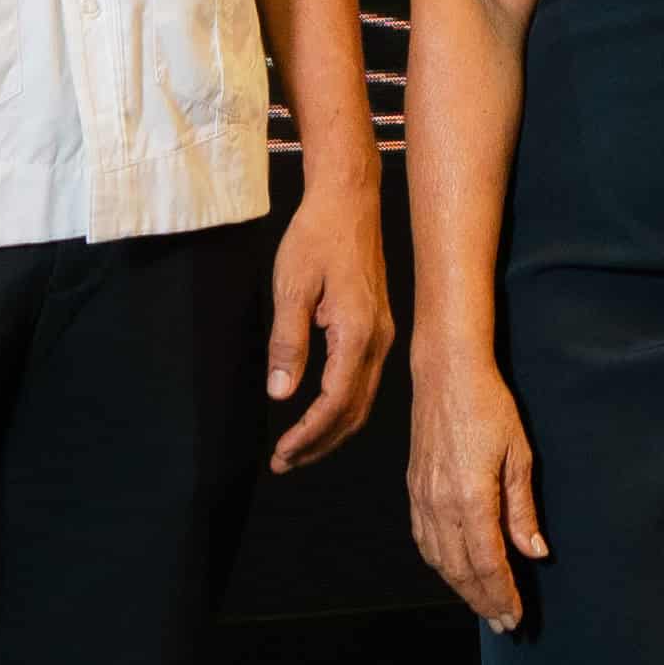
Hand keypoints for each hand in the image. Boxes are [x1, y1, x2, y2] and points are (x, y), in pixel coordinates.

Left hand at [264, 167, 396, 475]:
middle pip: (354, 411)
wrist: (349, 202)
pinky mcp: (378, 328)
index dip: (309, 434)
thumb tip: (280, 393)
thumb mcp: (291, 287)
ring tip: (297, 449)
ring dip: (331, 430)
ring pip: (362, 401)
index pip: (335, 402)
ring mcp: (383, 336)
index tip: (282, 454)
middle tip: (284, 463)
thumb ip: (287, 342)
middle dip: (319, 443)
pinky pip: (364, 383)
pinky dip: (341, 409)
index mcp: (357, 334)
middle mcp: (378, 341)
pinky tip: (319, 414)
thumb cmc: (316, 238)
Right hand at [406, 354, 547, 631]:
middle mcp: (441, 504)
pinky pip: (424, 541)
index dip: (503, 594)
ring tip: (483, 606)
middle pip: (462, 570)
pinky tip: (453, 573)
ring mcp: (422, 498)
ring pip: (440, 560)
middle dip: (484, 601)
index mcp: (472, 497)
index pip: (488, 562)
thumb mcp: (519, 455)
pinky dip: (440, 565)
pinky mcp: (414, 490)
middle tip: (504, 624)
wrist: (445, 373)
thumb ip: (522, 509)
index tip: (516, 616)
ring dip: (462, 588)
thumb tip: (534, 552)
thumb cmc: (489, 407)